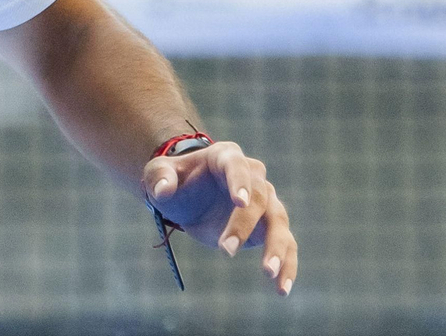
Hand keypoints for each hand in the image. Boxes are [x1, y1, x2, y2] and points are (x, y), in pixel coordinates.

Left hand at [142, 140, 297, 295]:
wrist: (190, 197)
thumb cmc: (176, 180)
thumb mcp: (159, 173)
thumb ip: (159, 177)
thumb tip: (163, 190)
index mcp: (227, 157)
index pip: (237, 167)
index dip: (239, 183)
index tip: (239, 202)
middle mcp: (254, 177)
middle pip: (259, 198)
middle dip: (244, 224)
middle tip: (226, 250)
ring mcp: (267, 202)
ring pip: (279, 222)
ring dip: (276, 248)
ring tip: (269, 274)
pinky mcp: (270, 228)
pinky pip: (286, 245)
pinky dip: (287, 265)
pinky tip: (282, 288)